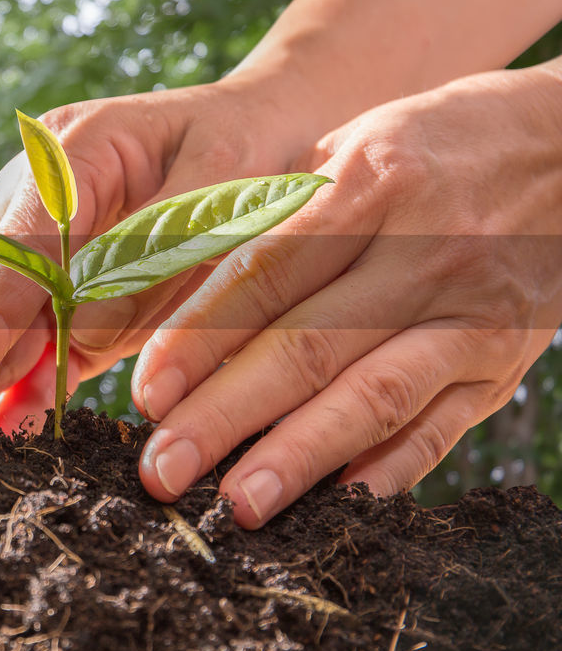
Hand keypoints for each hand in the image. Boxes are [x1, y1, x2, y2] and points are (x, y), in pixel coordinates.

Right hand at [0, 71, 327, 429]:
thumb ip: (149, 262)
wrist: (269, 125)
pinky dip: (16, 372)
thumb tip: (78, 342)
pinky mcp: (66, 271)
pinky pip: (33, 327)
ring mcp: (45, 232)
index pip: (15, 245)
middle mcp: (40, 191)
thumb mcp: (219, 194)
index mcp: (74, 152)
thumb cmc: (251, 146)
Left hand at [133, 61, 561, 526]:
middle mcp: (425, 251)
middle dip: (225, 416)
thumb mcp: (347, 150)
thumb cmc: (431, 146)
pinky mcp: (505, 361)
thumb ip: (272, 219)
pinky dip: (389, 469)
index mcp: (370, 184)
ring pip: (374, 396)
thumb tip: (181, 300)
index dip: (199, 339)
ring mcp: (473, 312)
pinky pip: (443, 425)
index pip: (265, 274)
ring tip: (238, 504)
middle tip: (162, 469)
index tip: (146, 393)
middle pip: (307, 347)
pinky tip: (335, 503)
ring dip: (300, 457)